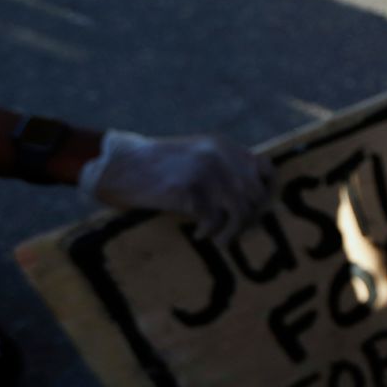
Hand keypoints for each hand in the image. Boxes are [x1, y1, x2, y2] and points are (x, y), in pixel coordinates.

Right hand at [78, 130, 273, 242]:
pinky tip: (199, 234)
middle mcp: (220, 156)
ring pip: (240, 211)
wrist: (119, 165)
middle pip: (255, 195)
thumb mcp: (196, 156)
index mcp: (223, 146)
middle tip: (233, 231)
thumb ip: (224, 168)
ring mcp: (206, 172)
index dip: (268, 192)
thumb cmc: (157, 168)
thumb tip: (255, 203)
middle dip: (249, 218)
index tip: (259, 210)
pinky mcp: (189, 190)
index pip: (265, 169)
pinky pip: (213, 220)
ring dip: (232, 231)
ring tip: (219, 239)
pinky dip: (209, 232)